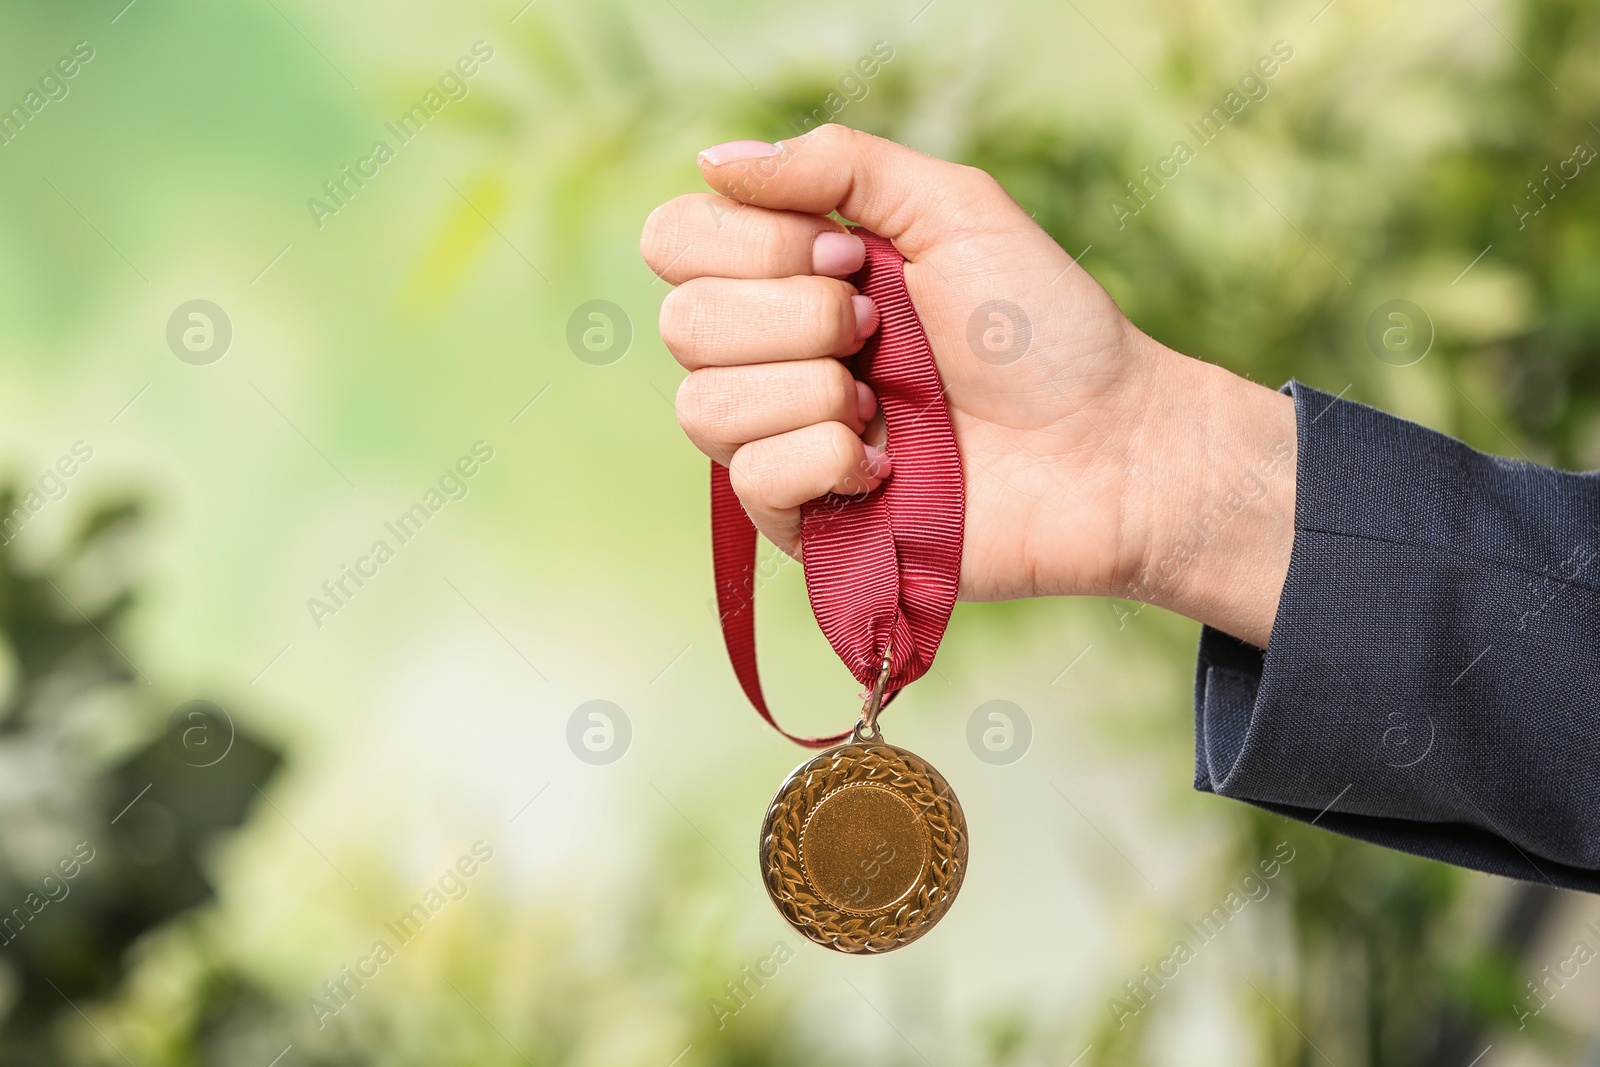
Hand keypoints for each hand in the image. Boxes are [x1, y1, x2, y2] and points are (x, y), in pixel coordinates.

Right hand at [640, 124, 1295, 646]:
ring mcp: (780, 440)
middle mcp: (770, 354)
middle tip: (884, 329)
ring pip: (703, 407)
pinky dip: (826, 462)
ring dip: (814, 391)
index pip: (676, 240)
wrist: (1107, 447)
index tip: (853, 253)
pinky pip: (749, 482)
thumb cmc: (1043, 329)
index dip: (752, 242)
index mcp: (791, 274)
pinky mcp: (802, 520)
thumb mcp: (952, 207)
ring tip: (889, 404)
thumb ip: (837, 164)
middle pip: (684, 322)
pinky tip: (887, 465)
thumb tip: (715, 161)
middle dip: (798, 316)